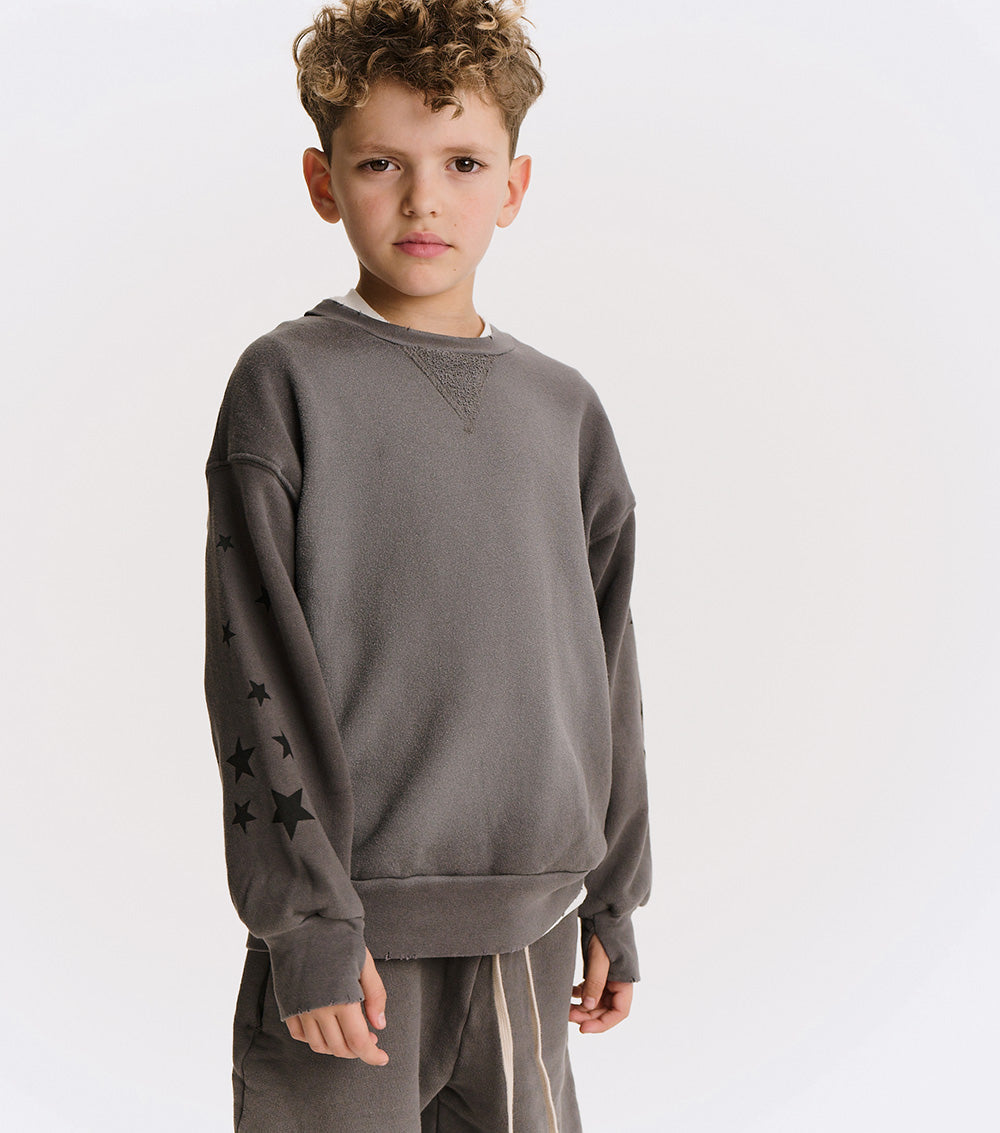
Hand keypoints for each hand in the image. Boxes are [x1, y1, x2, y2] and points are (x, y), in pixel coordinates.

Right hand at [284, 946, 388, 1063]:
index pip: (357, 1043)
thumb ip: (375, 995)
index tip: (382, 1057)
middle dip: (358, 1050)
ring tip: (350, 1033)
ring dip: (337, 1047)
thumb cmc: (337, 937)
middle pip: (339, 1048)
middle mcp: (319, 1010)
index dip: (371, 1055)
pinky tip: (327, 1028)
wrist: (301, 922)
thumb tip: (380, 1025)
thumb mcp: (364, 962)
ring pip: (319, 1045)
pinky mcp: (288, 1005)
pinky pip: (300, 1035)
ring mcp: (301, 1009)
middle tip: (370, 1036)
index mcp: (341, 1000)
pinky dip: (315, 1039)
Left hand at [569, 931, 632, 1033]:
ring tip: (566, 1009)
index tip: (584, 1028)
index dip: (602, 1024)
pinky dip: (579, 996)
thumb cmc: (604, 932)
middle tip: (568, 1016)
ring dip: (582, 1008)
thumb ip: (595, 982)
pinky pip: (589, 991)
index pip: (619, 1012)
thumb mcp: (599, 957)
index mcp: (625, 981)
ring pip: (596, 1002)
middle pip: (605, 1009)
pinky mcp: (596, 971)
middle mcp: (617, 982)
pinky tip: (568, 994)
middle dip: (588, 1016)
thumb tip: (589, 1007)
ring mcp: (607, 977)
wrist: (601, 911)